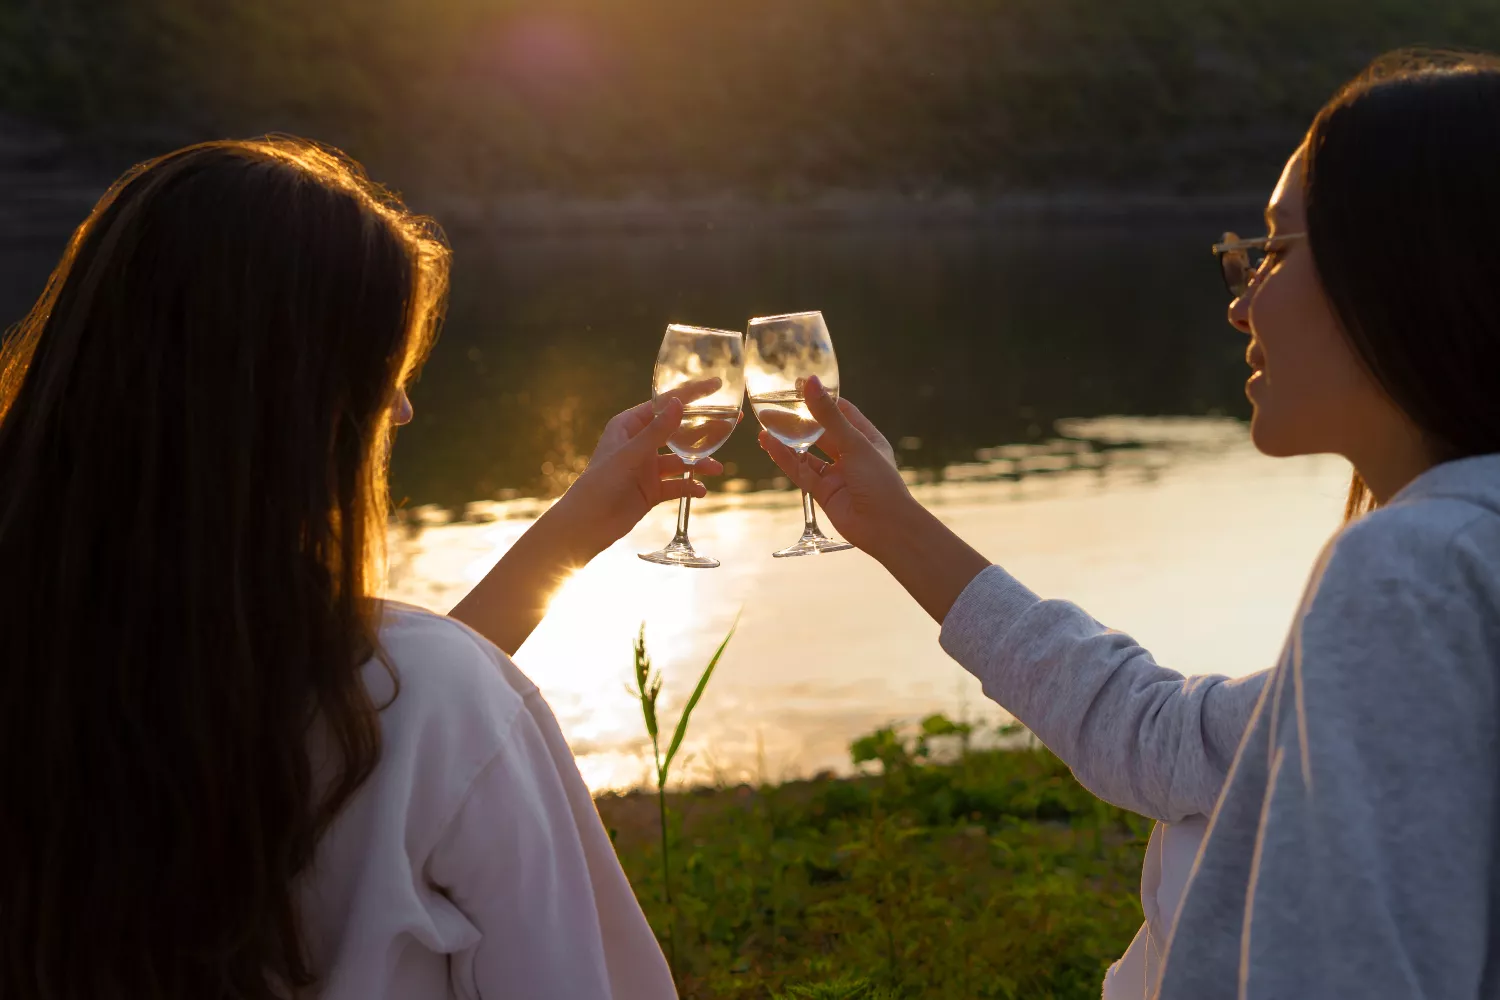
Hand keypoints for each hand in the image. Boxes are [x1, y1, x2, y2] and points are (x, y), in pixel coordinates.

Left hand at [551, 392, 722, 556]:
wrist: (587, 525)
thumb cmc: (600, 483)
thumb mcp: (631, 454)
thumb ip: (657, 431)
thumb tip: (679, 403)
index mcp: (629, 426)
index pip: (664, 404)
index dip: (690, 394)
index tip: (716, 386)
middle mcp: (639, 443)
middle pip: (677, 430)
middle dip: (703, 429)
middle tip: (732, 424)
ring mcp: (646, 468)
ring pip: (680, 459)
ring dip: (699, 463)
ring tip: (717, 470)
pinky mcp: (651, 490)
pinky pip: (676, 484)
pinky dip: (689, 486)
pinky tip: (700, 491)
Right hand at [756, 376, 918, 554]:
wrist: (885, 529)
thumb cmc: (879, 482)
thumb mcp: (854, 443)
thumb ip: (828, 415)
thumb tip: (810, 382)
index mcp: (867, 439)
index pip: (842, 412)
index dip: (822, 399)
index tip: (799, 385)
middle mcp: (851, 455)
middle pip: (820, 432)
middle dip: (799, 419)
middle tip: (774, 405)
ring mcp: (836, 474)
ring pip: (807, 452)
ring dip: (787, 440)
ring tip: (764, 425)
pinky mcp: (823, 492)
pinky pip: (800, 471)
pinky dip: (785, 458)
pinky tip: (768, 444)